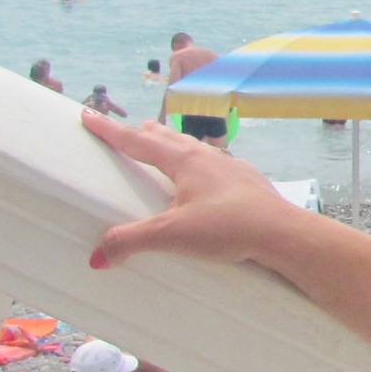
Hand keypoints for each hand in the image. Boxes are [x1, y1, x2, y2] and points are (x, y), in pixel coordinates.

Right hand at [83, 110, 298, 270]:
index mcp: (184, 160)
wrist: (281, 231)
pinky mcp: (246, 182)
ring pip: (193, 147)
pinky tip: (207, 174)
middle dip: (142, 133)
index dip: (109, 130)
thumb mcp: (172, 235)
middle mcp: (206, 156)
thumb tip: (97, 256)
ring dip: (172, 143)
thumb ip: (132, 241)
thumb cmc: (229, 227)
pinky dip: (200, 162)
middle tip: (127, 128)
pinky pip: (215, 165)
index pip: (136, 141)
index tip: (88, 115)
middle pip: (166, 138)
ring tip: (163, 142)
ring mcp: (230, 167)